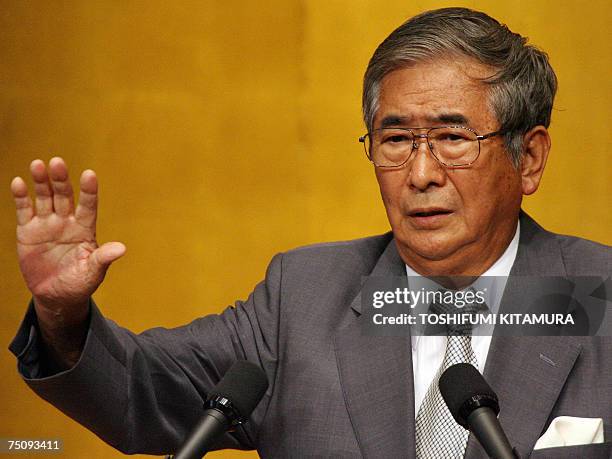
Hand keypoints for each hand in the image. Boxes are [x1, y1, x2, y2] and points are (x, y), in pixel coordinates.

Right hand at [11, 157, 125, 329]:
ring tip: (38, 165)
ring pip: (45, 198)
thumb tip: (121, 249)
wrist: (56, 296)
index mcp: (86, 229)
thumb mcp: (93, 272)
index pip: (89, 206)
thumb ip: (103, 258)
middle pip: (65, 196)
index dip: (89, 191)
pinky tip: (18, 182)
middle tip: (57, 162)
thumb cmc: (80, 283)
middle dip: (61, 179)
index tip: (89, 174)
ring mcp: (47, 224)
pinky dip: (21, 197)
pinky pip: (25, 210)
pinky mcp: (28, 231)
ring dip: (42, 182)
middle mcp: (67, 221)